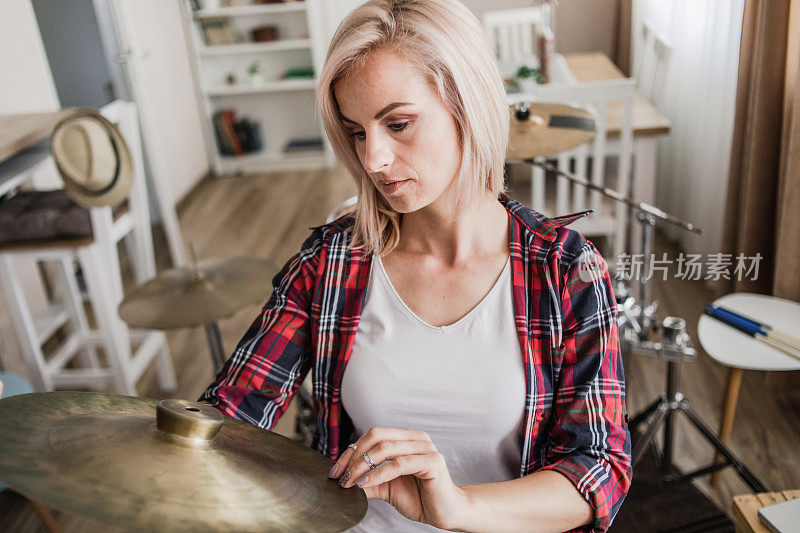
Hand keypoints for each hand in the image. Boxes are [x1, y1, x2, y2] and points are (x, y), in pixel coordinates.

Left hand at [329, 427, 469, 529]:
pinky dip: (379, 473)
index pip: (373, 435)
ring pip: (386, 448)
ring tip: (352, 481)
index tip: (337, 470)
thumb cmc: (419, 497)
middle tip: (342, 476)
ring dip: (363, 465)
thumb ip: (367, 480)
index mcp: (406, 439)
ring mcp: (426, 448)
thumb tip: (342, 478)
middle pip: (377, 437)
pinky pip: (399, 463)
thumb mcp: (386, 487)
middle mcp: (416, 438)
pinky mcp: (433, 462)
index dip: (351, 451)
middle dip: (355, 457)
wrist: (445, 513)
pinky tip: (367, 482)